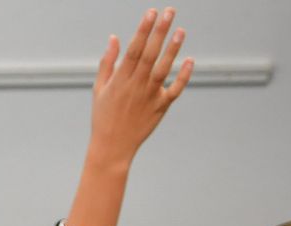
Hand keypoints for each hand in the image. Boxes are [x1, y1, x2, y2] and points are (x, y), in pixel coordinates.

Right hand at [87, 9, 192, 165]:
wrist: (112, 147)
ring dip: (173, 49)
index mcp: (120, 80)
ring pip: (164, 69)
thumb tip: (114, 38)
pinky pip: (175, 89)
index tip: (151, 13)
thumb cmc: (103, 116)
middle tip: (169, 12)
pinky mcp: (160, 107)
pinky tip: (190, 61)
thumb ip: (108, 62)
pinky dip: (184, 76)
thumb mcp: (99, 89)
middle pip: (151, 54)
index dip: (143, 29)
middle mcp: (136, 86)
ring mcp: (150, 96)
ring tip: (181, 30)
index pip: (134, 49)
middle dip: (160, 31)